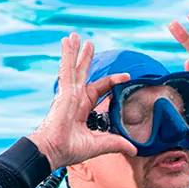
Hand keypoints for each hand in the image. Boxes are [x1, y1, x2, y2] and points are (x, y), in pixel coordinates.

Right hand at [28, 34, 136, 168]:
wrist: (54, 151)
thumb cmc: (70, 150)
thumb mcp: (99, 144)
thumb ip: (116, 143)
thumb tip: (134, 149)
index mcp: (82, 109)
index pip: (99, 89)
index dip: (112, 81)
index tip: (126, 76)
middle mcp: (75, 99)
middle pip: (83, 74)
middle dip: (86, 59)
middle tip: (89, 44)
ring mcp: (68, 93)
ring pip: (73, 67)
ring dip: (75, 51)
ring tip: (75, 36)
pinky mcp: (64, 91)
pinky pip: (67, 68)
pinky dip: (67, 54)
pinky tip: (67, 41)